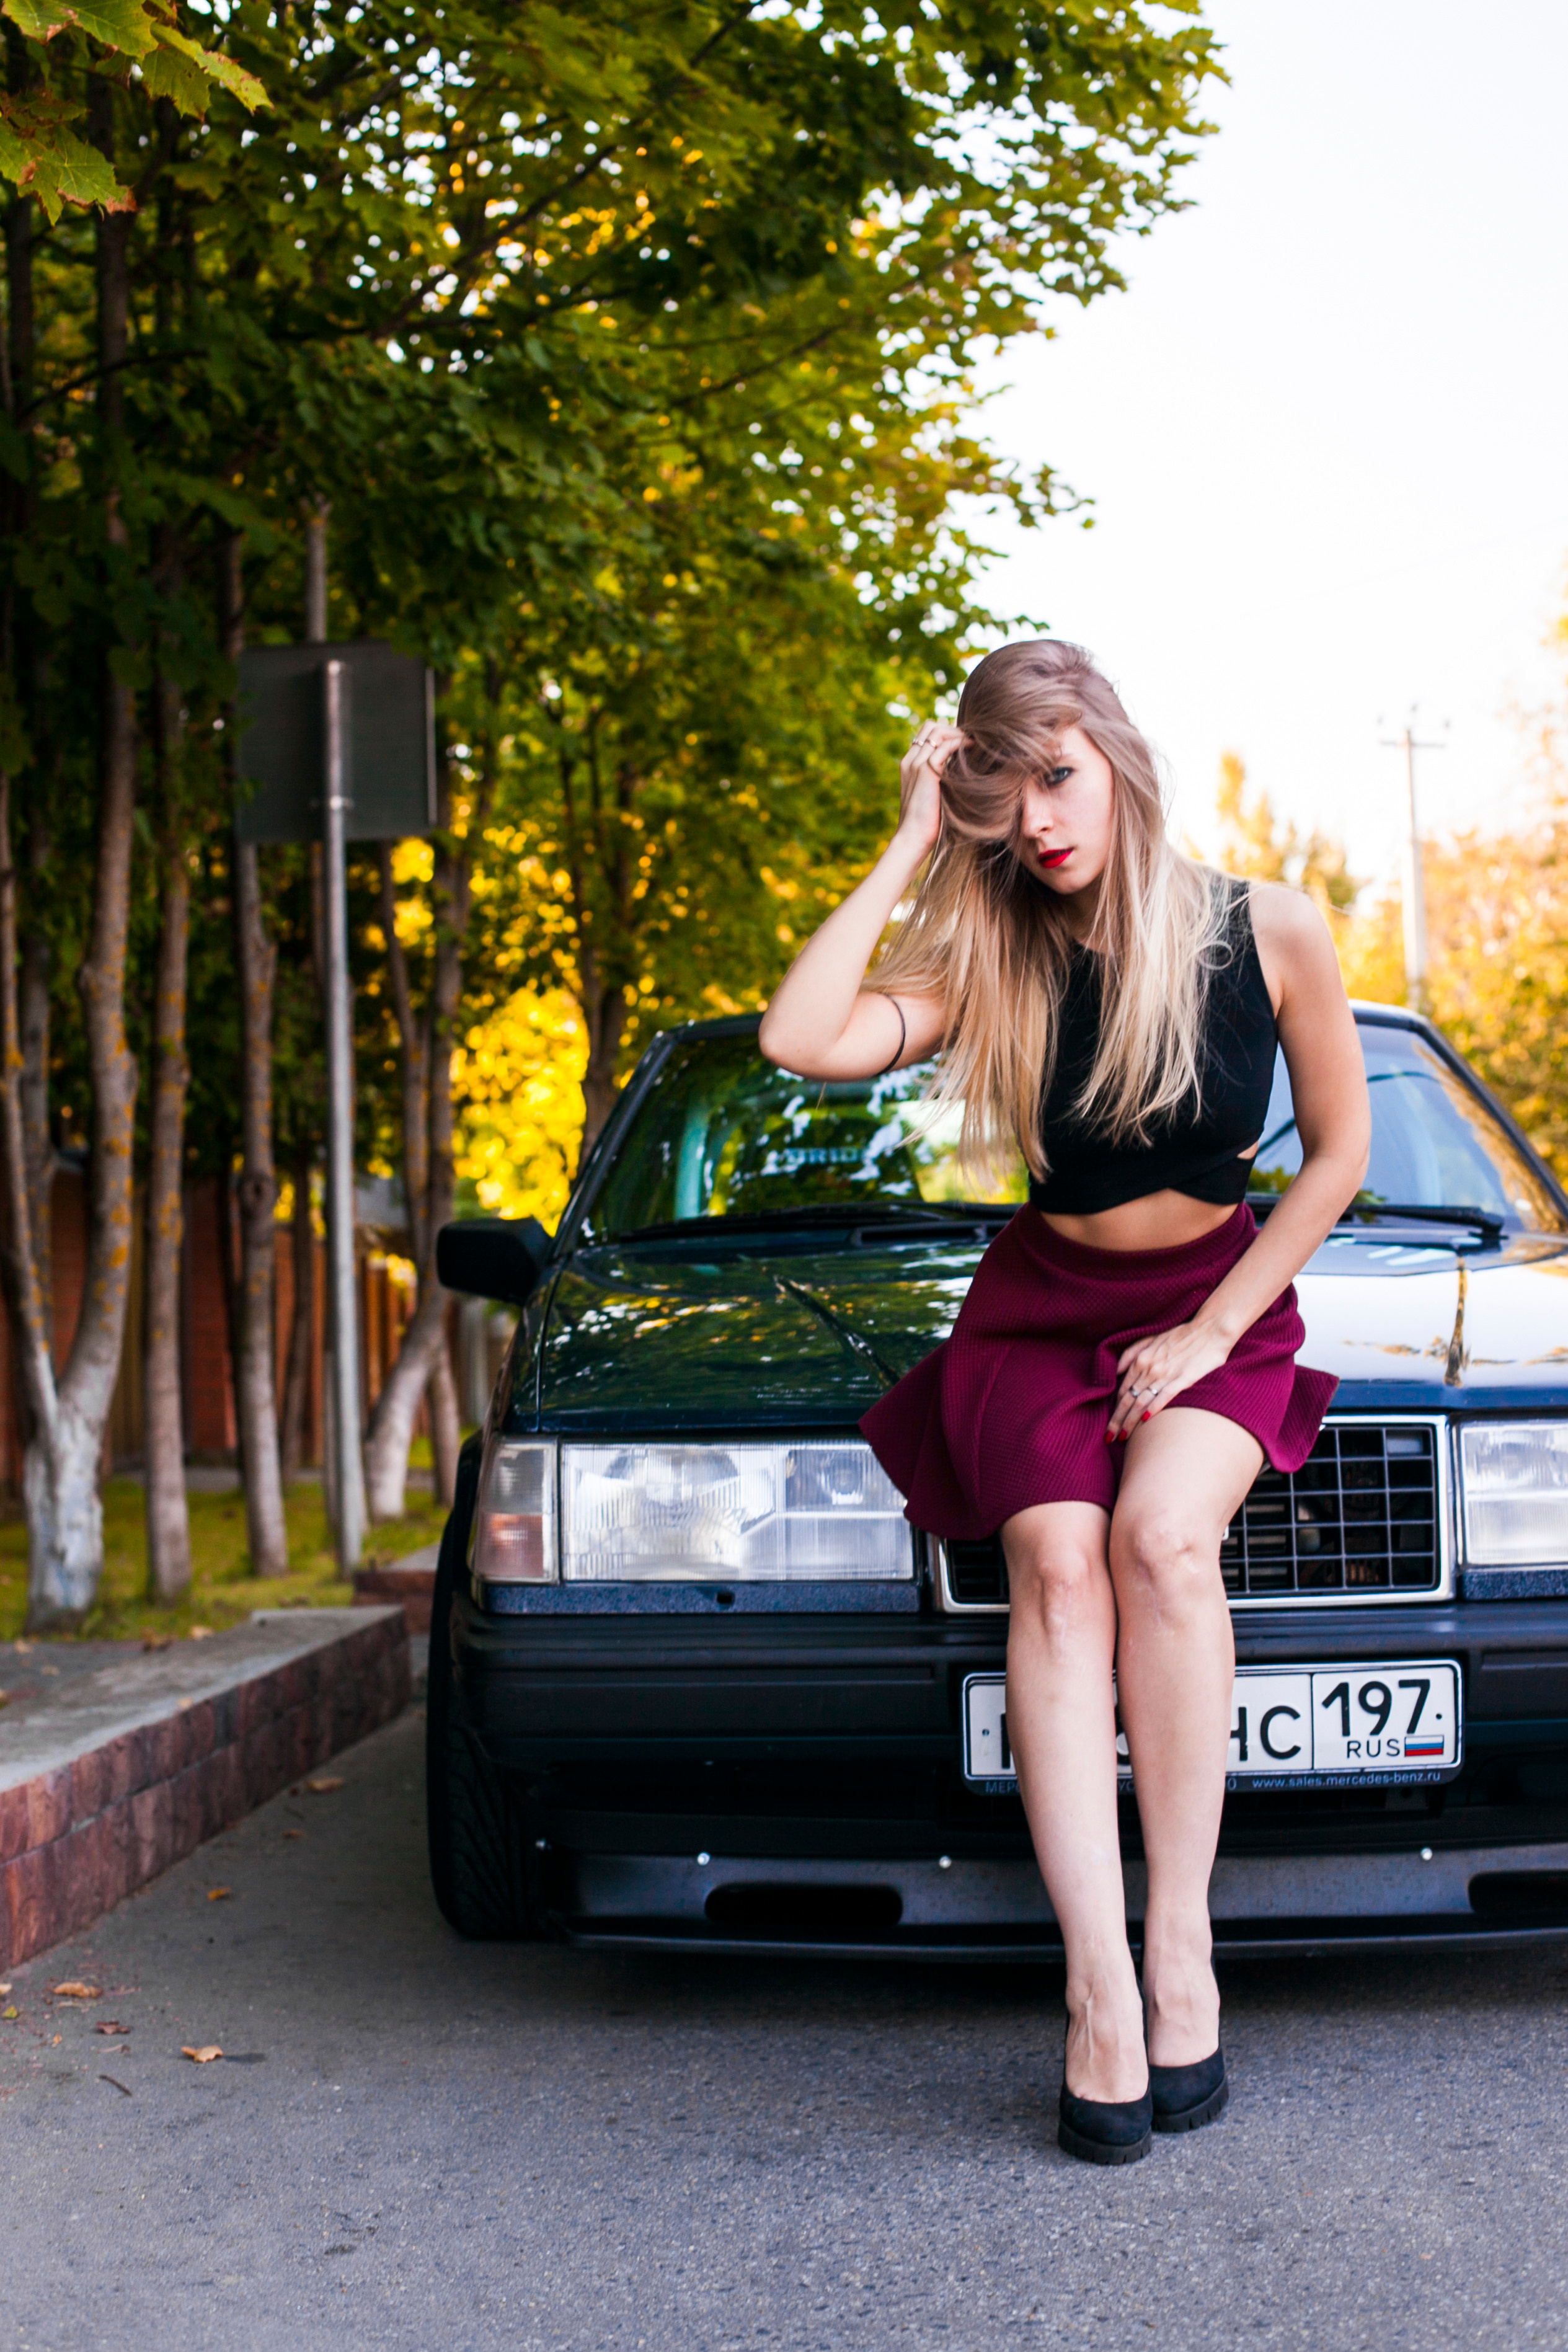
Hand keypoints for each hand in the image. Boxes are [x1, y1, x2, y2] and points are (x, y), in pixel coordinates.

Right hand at [897, 720, 963, 856]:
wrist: (913, 838)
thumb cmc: (927, 823)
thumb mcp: (934, 795)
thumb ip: (941, 780)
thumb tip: (963, 772)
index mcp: (909, 764)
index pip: (926, 733)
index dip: (947, 733)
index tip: (966, 743)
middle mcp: (910, 760)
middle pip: (931, 726)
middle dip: (954, 729)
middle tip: (972, 741)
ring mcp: (916, 764)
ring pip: (938, 732)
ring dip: (959, 735)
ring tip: (975, 744)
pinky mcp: (925, 772)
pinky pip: (944, 747)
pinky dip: (960, 745)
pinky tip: (973, 751)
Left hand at [1105, 1317, 1234, 1443]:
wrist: (1209, 1330)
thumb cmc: (1181, 1335)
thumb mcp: (1151, 1339)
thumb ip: (1132, 1352)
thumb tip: (1116, 1370)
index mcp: (1141, 1360)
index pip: (1122, 1391)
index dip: (1114, 1409)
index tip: (1109, 1425)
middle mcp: (1149, 1368)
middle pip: (1128, 1399)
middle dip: (1116, 1420)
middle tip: (1109, 1438)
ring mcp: (1165, 1374)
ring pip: (1141, 1402)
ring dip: (1130, 1421)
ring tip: (1122, 1437)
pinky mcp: (1182, 1379)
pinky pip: (1164, 1396)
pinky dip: (1153, 1409)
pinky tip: (1145, 1422)